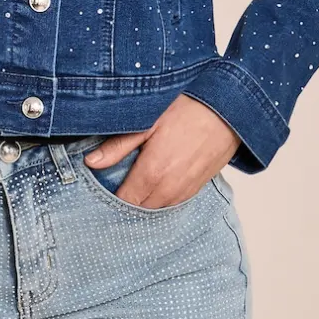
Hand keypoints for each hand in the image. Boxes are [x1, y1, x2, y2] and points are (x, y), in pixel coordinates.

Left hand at [82, 94, 239, 208]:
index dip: (109, 196)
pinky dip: (161, 197)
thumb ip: (118, 146)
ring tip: (135, 180)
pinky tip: (156, 180)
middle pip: (139, 209)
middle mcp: (169, 189)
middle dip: (126, 199)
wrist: (228, 110)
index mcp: (152, 173)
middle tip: (115, 181)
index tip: (100, 186)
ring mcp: (185, 191)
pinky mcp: (197, 188)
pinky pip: (173, 203)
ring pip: (157, 208)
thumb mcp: (147, 121)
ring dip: (145, 200)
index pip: (123, 201)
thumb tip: (91, 162)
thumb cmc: (187, 109)